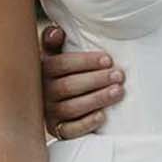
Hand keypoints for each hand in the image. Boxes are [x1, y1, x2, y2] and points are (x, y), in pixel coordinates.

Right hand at [42, 26, 124, 140]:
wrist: (51, 102)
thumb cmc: (60, 73)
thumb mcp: (54, 54)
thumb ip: (54, 41)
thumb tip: (57, 31)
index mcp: (42, 70)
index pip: (61, 64)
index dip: (85, 62)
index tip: (108, 60)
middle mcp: (43, 92)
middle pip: (68, 86)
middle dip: (96, 80)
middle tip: (118, 75)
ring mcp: (49, 113)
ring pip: (71, 108)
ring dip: (97, 99)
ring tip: (118, 92)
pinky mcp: (57, 130)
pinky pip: (70, 130)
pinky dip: (86, 124)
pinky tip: (102, 116)